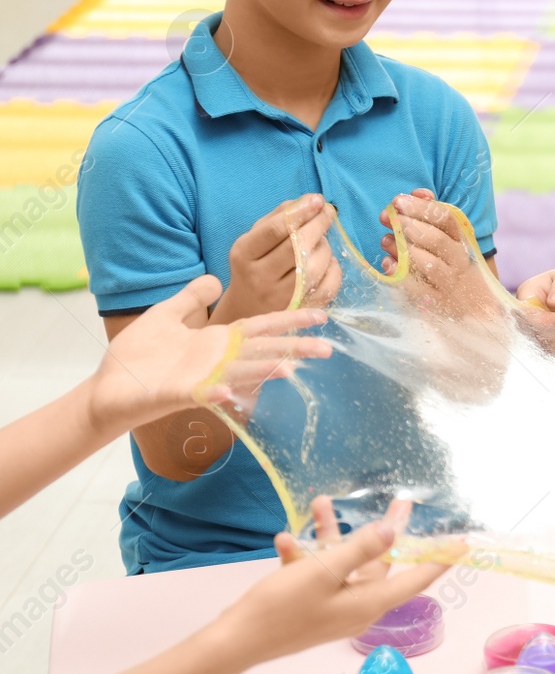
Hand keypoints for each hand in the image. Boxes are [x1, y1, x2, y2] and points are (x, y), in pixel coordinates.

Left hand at [88, 275, 330, 434]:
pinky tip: (225, 390)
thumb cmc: (138, 355)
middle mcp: (216, 361)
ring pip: (240, 374)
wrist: (107, 387)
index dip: (289, 321)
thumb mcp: (166, 315)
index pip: (260, 328)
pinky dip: (214, 393)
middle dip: (293, 350)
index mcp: (217, 341)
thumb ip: (192, 298)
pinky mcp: (178, 394)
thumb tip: (216, 279)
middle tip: (327, 350)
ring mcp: (200, 379)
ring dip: (263, 372)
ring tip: (290, 370)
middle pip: (262, 352)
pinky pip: (199, 394)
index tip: (322, 316)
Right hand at [204, 495, 449, 668]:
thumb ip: (360, 549)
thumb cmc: (281, 609)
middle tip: (401, 502)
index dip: (439, 559)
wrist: (232, 644)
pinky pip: (315, 574)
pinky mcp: (308, 605)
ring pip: (343, 563)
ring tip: (320, 503)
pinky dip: (304, 555)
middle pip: (382, 564)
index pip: (416, 578)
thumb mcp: (323, 572)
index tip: (462, 543)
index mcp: (368, 603)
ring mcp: (332, 607)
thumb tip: (393, 532)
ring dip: (331, 535)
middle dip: (386, 532)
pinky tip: (285, 538)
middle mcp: (356, 607)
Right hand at [221, 194, 341, 317]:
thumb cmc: (254, 265)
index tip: (317, 200)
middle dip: (318, 225)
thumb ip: (278, 217)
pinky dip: (334, 270)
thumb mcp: (254, 239)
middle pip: (297, 247)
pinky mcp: (300, 309)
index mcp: (244, 254)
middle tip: (328, 212)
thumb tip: (308, 201)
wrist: (248, 308)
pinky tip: (328, 262)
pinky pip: (328, 286)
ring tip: (322, 241)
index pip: (275, 231)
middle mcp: (260, 277)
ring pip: (314, 266)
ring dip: (325, 247)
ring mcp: (281, 297)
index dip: (300, 212)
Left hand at [379, 190, 502, 313]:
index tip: (398, 201)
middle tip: (387, 217)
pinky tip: (387, 264)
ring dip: (404, 249)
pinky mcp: (437, 305)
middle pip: (437, 240)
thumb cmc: (455, 268)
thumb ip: (433, 215)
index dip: (421, 207)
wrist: (480, 313)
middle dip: (408, 225)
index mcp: (463, 242)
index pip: (446, 219)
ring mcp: (449, 285)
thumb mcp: (450, 240)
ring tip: (385, 239)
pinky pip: (418, 291)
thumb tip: (420, 193)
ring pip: (429, 265)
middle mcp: (459, 263)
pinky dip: (401, 276)